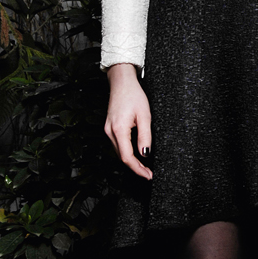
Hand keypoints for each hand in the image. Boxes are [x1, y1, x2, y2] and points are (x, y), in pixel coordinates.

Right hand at [104, 63, 152, 179]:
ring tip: (144, 167)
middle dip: (135, 167)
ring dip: (131, 161)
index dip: (138, 169)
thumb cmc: (133, 95)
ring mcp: (108, 130)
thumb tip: (145, 154)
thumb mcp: (145, 116)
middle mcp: (110, 132)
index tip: (148, 175)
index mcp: (118, 130)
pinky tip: (136, 154)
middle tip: (148, 174)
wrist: (121, 83)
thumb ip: (145, 136)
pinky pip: (118, 145)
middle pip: (122, 157)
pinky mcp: (109, 128)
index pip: (127, 157)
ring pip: (119, 152)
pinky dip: (127, 152)